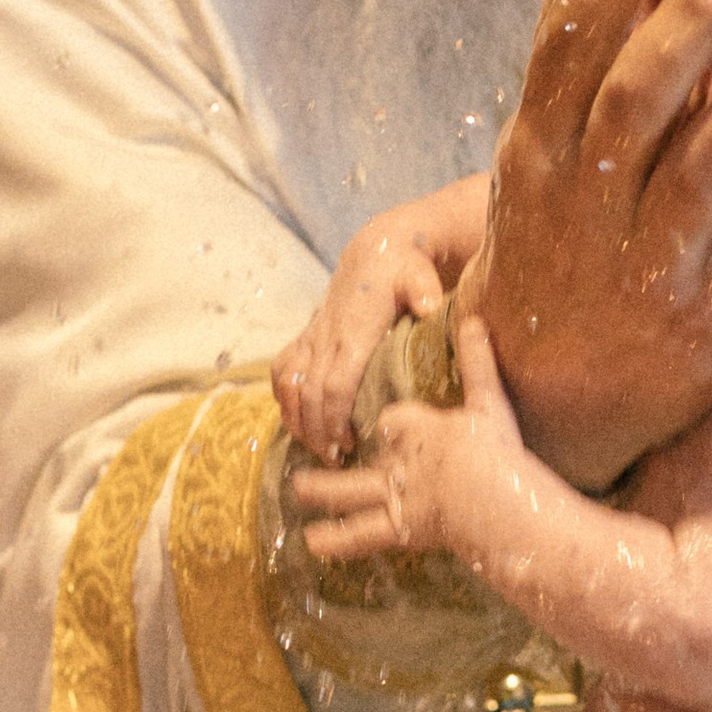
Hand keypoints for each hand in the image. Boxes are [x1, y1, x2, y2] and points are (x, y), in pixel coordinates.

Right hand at [274, 225, 450, 465]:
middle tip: (334, 460)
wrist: (379, 251)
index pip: (333, 383)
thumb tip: (429, 304)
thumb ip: (423, 289)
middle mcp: (326, 336)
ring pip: (288, 383)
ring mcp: (313, 336)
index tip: (345, 444)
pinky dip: (283, 397)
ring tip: (316, 448)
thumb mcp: (419, 275)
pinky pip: (282, 369)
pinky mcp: (307, 336)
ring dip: (297, 419)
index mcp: (353, 331)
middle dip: (316, 430)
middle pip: (308, 393)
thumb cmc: (405, 269)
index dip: (333, 417)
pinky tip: (296, 421)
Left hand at [290, 316, 523, 562]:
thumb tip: (472, 320)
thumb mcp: (489, 402)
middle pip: (365, 455)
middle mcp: (400, 460)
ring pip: (352, 492)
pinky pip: (360, 536)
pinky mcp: (396, 529)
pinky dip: (337, 541)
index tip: (387, 423)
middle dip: (340, 445)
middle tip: (323, 448)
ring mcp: (395, 496)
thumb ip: (477, 362)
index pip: (394, 419)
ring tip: (296, 488)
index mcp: (419, 426)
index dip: (392, 422)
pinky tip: (312, 543)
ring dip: (324, 490)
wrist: (492, 501)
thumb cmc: (494, 452)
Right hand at [466, 0, 711, 489]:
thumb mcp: (539, 163)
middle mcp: (586, 207)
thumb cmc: (557, 259)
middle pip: (637, 97)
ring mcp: (647, 267)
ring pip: (704, 170)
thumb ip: (566, 57)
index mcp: (539, 154)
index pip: (568, 47)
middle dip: (695, 16)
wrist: (544, 412)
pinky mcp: (709, 321)